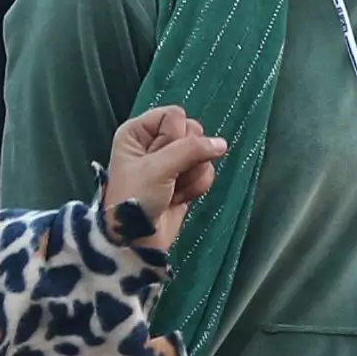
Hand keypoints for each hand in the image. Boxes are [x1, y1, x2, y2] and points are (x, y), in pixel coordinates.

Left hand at [102, 104, 226, 249]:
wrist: (135, 241)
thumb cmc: (135, 199)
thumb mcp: (158, 168)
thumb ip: (191, 150)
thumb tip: (222, 143)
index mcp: (138, 132)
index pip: (174, 115)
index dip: (174, 136)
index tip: (159, 158)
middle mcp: (154, 143)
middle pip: (192, 132)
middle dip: (186, 157)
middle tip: (167, 176)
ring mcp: (171, 163)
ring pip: (202, 154)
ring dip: (190, 176)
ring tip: (170, 191)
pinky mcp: (184, 180)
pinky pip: (205, 173)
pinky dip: (194, 188)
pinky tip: (177, 199)